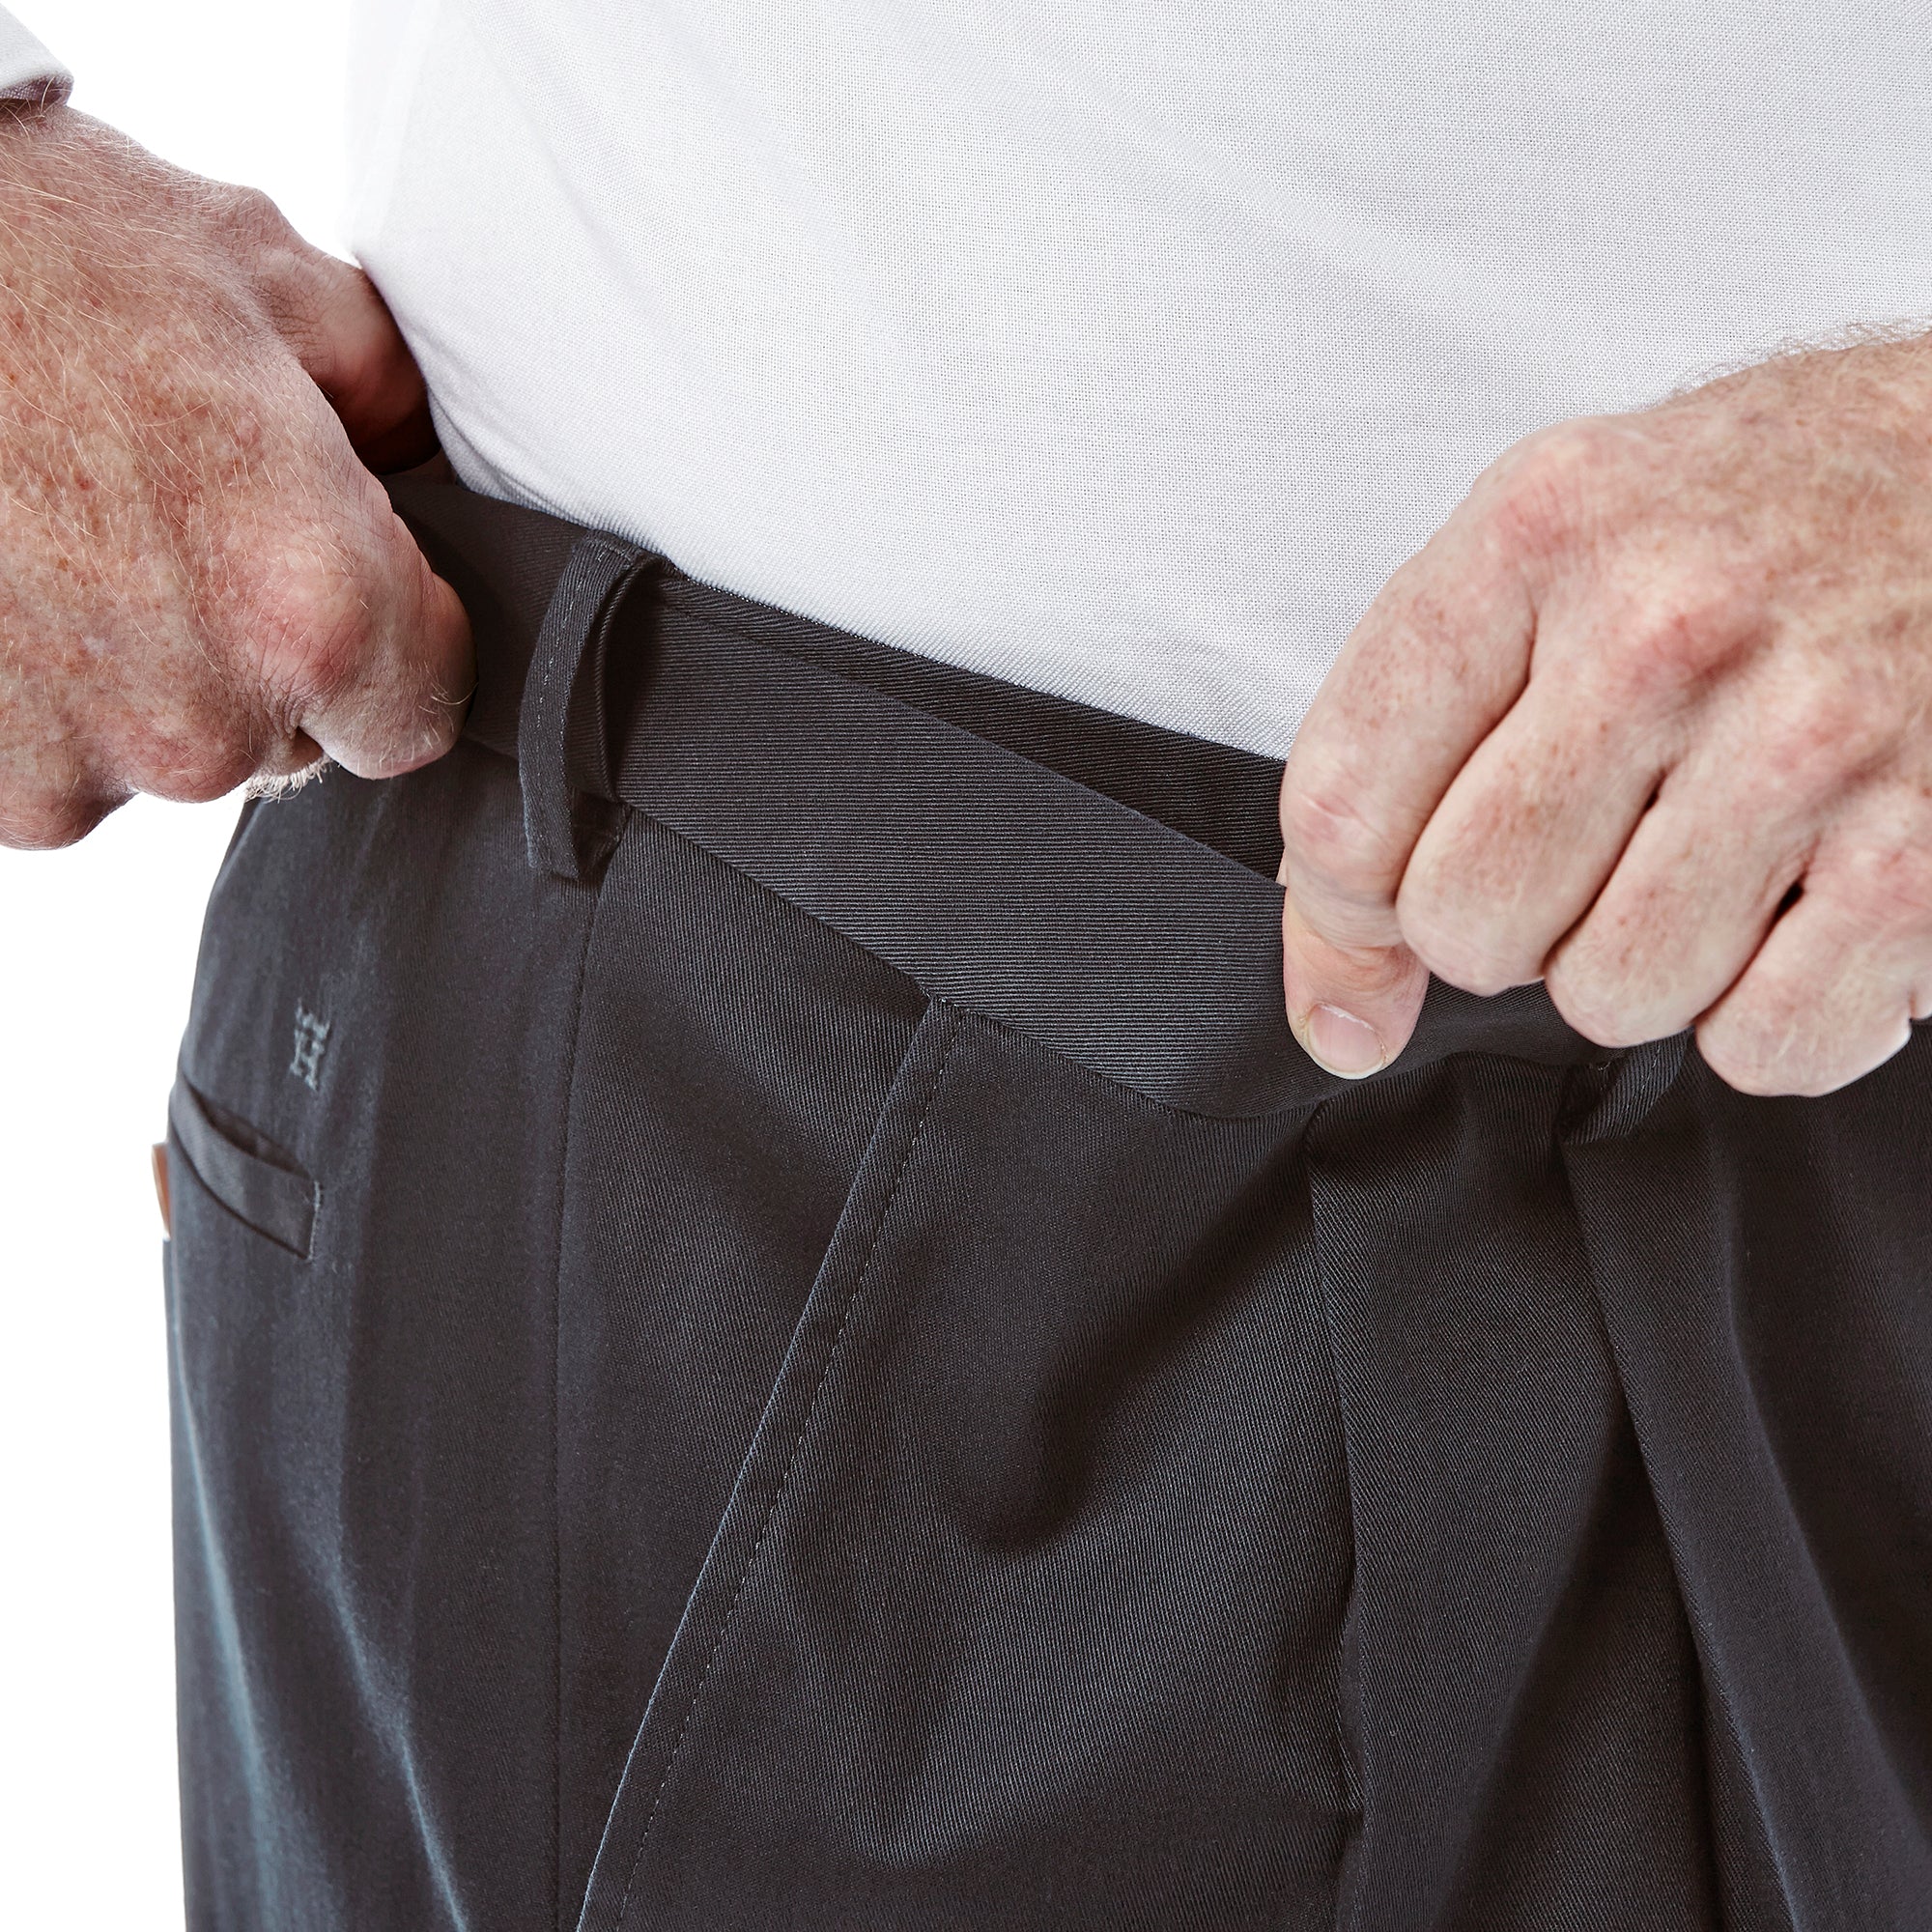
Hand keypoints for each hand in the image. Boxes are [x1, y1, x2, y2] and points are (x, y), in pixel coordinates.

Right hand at [0, 103, 469, 847]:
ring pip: (168, 749)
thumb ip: (391, 397)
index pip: (423, 709)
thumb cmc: (33, 252)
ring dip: (145, 675)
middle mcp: (204, 726)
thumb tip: (433, 457)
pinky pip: (56, 763)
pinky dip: (39, 695)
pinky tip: (11, 584)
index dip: (396, 636)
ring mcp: (75, 771)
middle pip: (295, 734)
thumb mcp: (267, 279)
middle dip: (262, 649)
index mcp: (314, 614)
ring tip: (71, 538)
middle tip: (175, 519)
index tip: (347, 571)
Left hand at [1277, 331, 1931, 1096]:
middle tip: (1593, 850)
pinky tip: (1808, 903)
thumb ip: (1416, 735)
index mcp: (1541, 534)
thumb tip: (1340, 999)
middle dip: (1508, 926)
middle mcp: (1667, 627)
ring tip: (1717, 855)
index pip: (1342, 805)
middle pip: (1464, 923)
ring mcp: (1809, 740)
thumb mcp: (1567, 542)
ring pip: (1607, 999)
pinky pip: (1765, 1045)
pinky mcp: (1928, 857)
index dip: (1342, 908)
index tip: (1377, 923)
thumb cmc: (1782, 511)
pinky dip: (1777, 1011)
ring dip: (1645, 963)